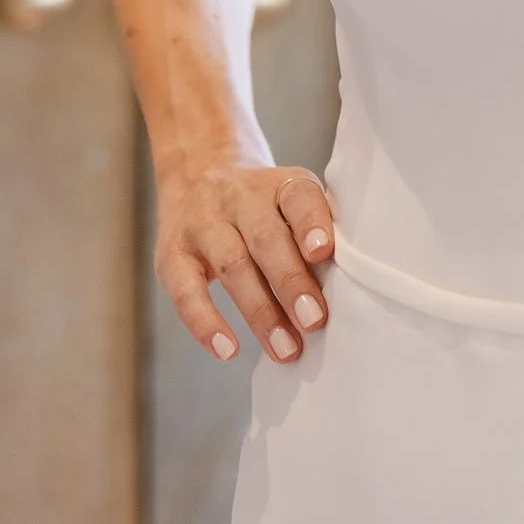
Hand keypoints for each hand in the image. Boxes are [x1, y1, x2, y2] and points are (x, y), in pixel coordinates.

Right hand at [155, 151, 337, 365]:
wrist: (197, 172)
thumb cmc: (263, 207)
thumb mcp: (290, 203)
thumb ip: (315, 235)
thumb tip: (351, 287)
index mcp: (279, 185)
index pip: (298, 197)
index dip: (311, 223)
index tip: (324, 252)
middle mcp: (239, 198)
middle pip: (265, 237)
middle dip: (291, 282)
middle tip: (314, 322)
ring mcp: (202, 225)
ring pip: (232, 265)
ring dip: (260, 311)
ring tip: (285, 349)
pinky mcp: (173, 255)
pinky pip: (186, 291)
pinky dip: (205, 322)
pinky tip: (227, 350)